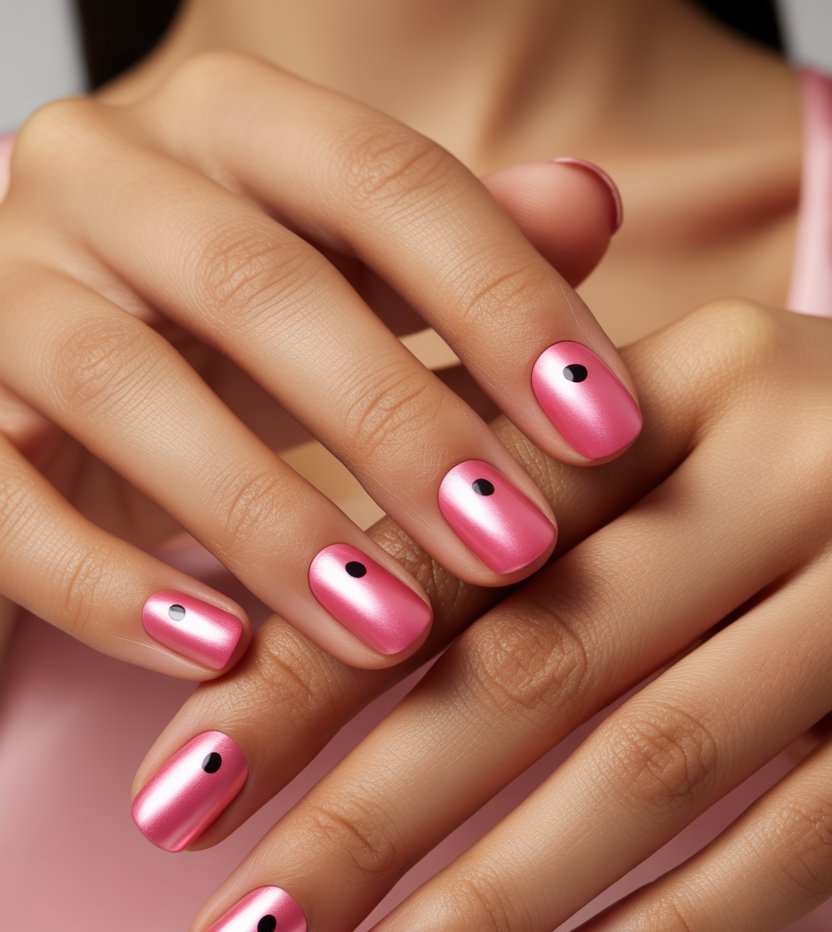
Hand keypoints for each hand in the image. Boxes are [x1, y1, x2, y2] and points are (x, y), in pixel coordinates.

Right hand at [0, 49, 636, 675]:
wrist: (45, 373)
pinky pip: (9, 507)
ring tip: (388, 631)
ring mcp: (0, 293)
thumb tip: (590, 207)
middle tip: (511, 547)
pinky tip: (221, 656)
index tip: (611, 429)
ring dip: (271, 521)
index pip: (385, 179)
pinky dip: (113, 589)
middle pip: (258, 282)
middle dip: (397, 423)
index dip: (506, 302)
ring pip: (124, 389)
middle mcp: (99, 178)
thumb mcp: (346, 278)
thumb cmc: (225, 329)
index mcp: (225, 126)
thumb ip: (453, 251)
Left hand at [167, 298, 830, 931]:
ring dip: (486, 906)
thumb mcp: (659, 431)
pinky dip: (673, 929)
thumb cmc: (787, 459)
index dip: (306, 672)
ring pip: (652, 762)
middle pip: (534, 661)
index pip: (456, 534)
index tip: (178, 799)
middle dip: (364, 823)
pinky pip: (803, 836)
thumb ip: (503, 480)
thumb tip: (287, 615)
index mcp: (673, 385)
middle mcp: (778, 463)